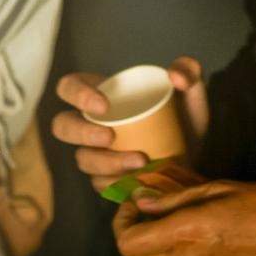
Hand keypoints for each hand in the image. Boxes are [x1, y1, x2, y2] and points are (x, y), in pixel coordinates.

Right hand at [49, 56, 208, 190]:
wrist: (193, 156)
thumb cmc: (182, 117)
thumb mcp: (190, 92)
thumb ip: (189, 71)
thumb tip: (174, 76)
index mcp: (99, 93)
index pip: (69, 87)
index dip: (77, 94)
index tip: (104, 105)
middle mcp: (90, 123)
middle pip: (63, 126)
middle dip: (82, 133)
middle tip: (110, 137)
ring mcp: (95, 153)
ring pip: (82, 159)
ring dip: (106, 163)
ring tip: (139, 161)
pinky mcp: (105, 179)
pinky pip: (99, 185)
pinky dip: (117, 183)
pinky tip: (136, 181)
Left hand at [110, 179, 255, 255]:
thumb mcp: (213, 189)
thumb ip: (171, 199)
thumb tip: (141, 203)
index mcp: (185, 234)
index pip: (128, 244)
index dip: (122, 224)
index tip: (134, 208)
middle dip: (131, 246)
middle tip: (146, 224)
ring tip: (172, 233)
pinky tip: (194, 246)